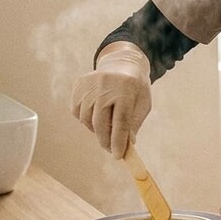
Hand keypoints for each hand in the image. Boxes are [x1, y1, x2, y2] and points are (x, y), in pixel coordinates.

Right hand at [70, 42, 151, 157]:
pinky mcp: (79, 85)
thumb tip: (126, 145)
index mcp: (126, 89)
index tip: (118, 155)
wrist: (122, 63)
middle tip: (111, 149)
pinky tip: (96, 116)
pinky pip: (77, 112)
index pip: (121, 121)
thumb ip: (134, 124)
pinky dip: (85, 120)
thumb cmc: (136, 88)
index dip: (118, 141)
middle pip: (100, 122)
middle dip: (105, 140)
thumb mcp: (143, 104)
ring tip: (106, 129)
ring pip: (87, 119)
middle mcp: (105, 84)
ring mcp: (90, 84)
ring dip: (95, 130)